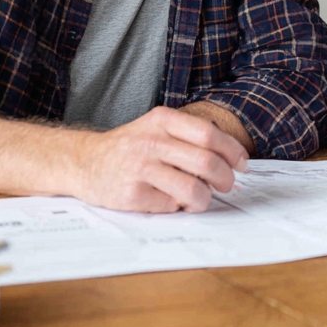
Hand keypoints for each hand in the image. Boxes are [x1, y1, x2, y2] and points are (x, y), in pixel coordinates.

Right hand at [77, 106, 248, 212]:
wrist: (83, 162)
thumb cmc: (129, 147)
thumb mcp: (155, 127)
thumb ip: (188, 137)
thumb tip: (229, 159)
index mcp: (162, 120)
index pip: (209, 134)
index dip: (232, 151)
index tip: (242, 163)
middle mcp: (152, 141)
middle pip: (206, 162)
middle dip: (225, 178)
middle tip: (227, 185)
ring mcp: (141, 168)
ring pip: (193, 189)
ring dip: (205, 199)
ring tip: (201, 198)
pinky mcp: (132, 194)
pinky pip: (171, 205)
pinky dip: (178, 207)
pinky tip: (171, 201)